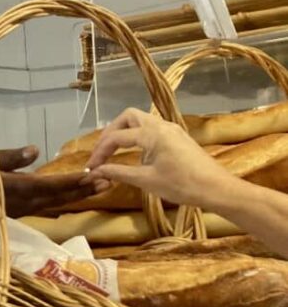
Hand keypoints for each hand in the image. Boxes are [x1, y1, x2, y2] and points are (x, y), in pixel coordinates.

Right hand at [0, 145, 97, 217]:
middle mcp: (27, 202)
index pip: (48, 184)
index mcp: (16, 188)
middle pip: (60, 196)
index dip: (70, 181)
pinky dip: (72, 199)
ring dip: (82, 195)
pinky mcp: (30, 211)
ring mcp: (29, 209)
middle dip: (84, 189)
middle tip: (109, 180)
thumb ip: (10, 157)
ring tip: (104, 187)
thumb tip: (35, 150)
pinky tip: (84, 194)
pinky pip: (55, 205)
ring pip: (60, 203)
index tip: (90, 174)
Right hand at [85, 108, 235, 208]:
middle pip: (128, 117)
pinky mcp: (177, 137)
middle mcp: (161, 125)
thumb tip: (96, 171)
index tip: (90, 167)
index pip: (117, 137)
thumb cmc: (182, 185)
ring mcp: (171, 129)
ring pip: (140, 121)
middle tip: (102, 152)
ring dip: (124, 133)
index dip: (100, 152)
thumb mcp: (146, 180)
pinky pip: (151, 129)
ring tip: (114, 152)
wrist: (217, 188)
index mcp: (152, 133)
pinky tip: (135, 154)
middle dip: (111, 132)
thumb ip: (118, 172)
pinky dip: (137, 137)